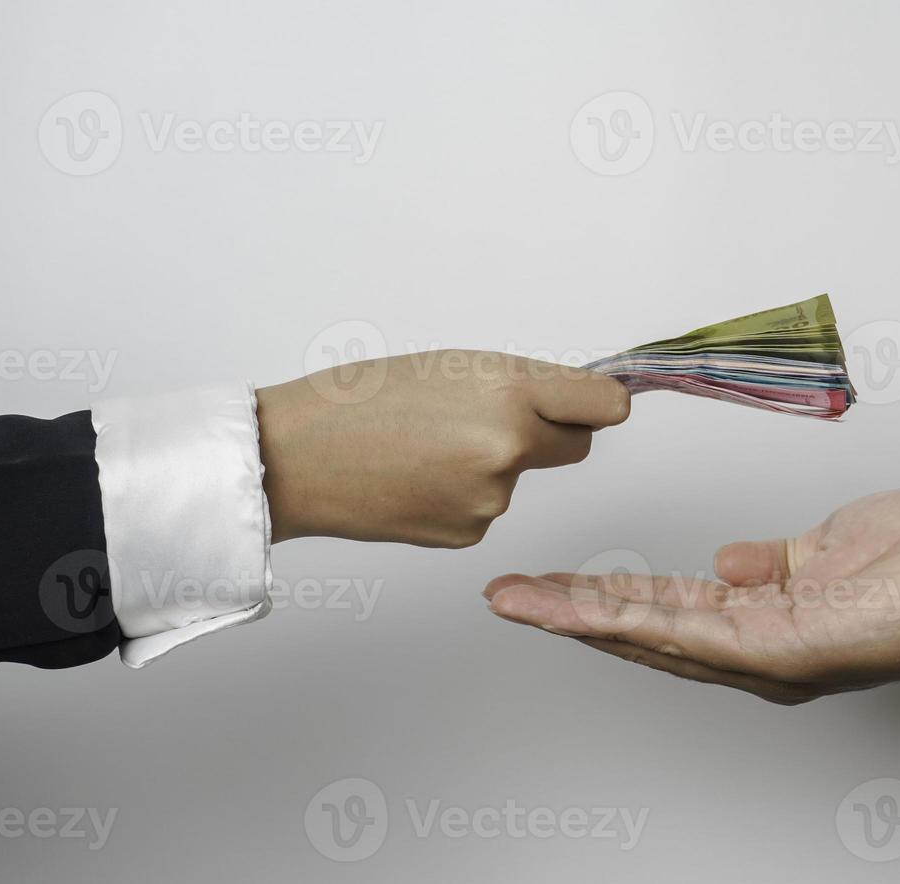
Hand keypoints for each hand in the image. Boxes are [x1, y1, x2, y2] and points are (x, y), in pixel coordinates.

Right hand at [256, 351, 629, 547]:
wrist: (295, 458)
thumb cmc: (361, 400)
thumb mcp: (453, 366)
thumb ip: (522, 385)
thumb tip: (580, 402)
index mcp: (508, 392)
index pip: (605, 407)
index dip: (600, 404)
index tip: (593, 403)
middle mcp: (509, 448)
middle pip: (577, 446)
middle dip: (552, 432)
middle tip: (495, 415)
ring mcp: (491, 499)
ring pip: (522, 476)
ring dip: (494, 463)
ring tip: (427, 446)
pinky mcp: (468, 533)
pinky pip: (488, 506)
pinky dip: (463, 493)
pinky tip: (418, 479)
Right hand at [483, 488, 899, 703]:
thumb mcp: (830, 546)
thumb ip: (773, 561)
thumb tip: (726, 561)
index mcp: (769, 617)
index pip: (669, 606)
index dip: (606, 595)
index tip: (553, 581)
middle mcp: (760, 646)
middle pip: (647, 631)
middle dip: (572, 614)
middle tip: (506, 596)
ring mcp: (768, 655)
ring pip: (654, 637)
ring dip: (581, 619)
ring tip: (518, 601)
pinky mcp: (783, 651)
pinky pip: (692, 634)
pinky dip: (631, 621)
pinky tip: (584, 609)